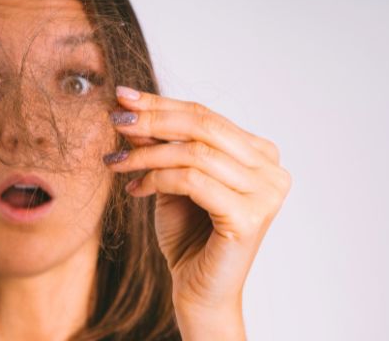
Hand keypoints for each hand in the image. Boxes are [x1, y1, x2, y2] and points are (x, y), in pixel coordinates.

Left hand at [104, 86, 291, 337]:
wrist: (199, 291)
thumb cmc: (189, 236)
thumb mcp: (171, 180)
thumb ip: (161, 145)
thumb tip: (133, 108)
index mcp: (260, 154)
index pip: (207, 116)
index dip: (162, 104)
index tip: (123, 97)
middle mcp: (271, 170)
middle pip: (204, 127)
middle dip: (153, 119)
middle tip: (117, 119)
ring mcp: (266, 194)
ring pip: (195, 153)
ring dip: (147, 154)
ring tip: (116, 162)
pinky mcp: (249, 217)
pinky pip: (192, 181)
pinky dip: (157, 179)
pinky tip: (134, 188)